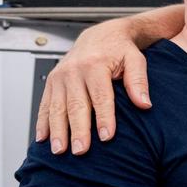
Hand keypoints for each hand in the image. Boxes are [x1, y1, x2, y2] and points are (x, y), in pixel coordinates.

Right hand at [35, 21, 150, 154]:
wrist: (100, 35)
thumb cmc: (120, 50)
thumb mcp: (136, 59)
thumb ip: (138, 81)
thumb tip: (144, 104)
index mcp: (95, 65)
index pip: (101, 96)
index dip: (104, 117)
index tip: (106, 137)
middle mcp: (73, 70)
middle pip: (76, 105)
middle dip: (77, 129)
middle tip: (80, 150)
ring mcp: (59, 76)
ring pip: (56, 107)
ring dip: (57, 131)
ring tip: (59, 151)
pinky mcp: (51, 82)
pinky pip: (45, 104)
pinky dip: (42, 122)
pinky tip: (43, 139)